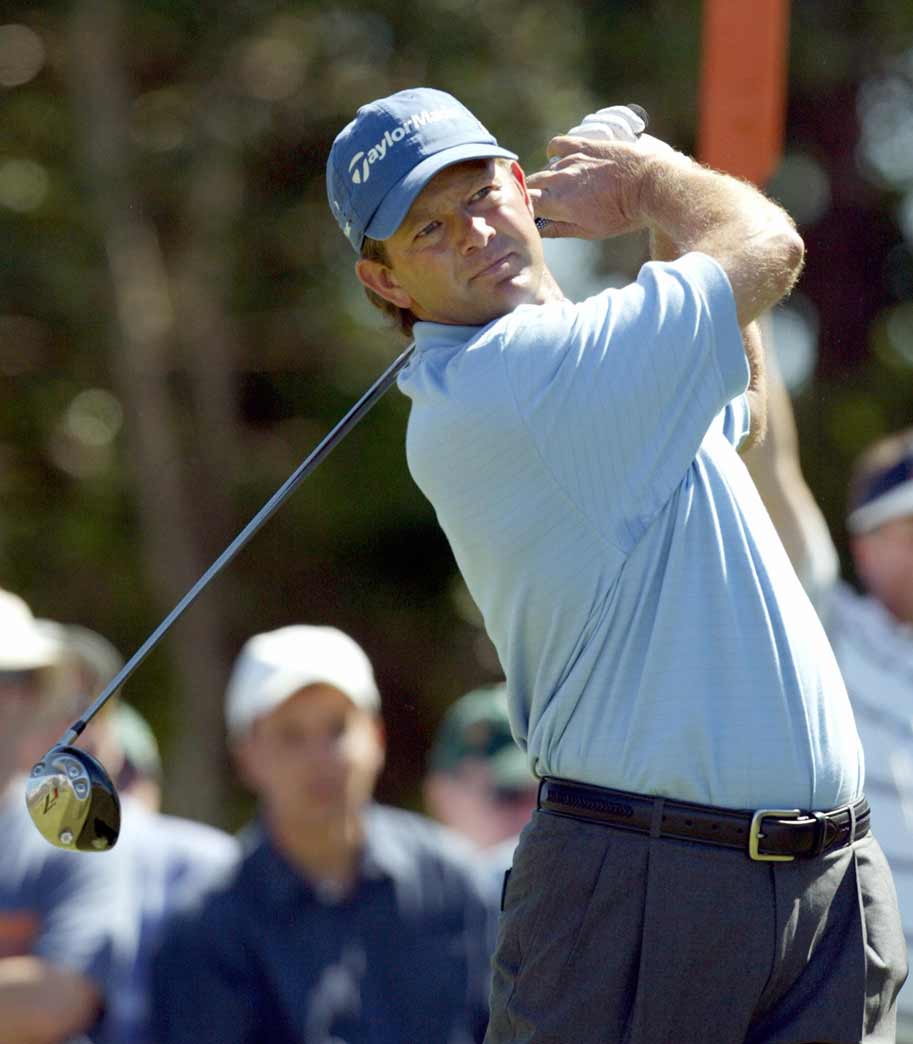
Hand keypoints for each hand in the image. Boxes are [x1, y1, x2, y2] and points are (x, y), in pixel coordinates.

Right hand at [528, 134, 687, 239]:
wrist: (650, 186)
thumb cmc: (624, 215)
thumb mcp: (590, 231)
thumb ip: (559, 229)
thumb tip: (539, 231)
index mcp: (560, 203)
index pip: (526, 204)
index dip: (524, 210)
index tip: (529, 217)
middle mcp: (560, 179)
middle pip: (531, 185)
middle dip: (532, 195)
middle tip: (541, 204)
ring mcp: (571, 159)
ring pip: (546, 169)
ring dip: (547, 179)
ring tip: (559, 188)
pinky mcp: (584, 144)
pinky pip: (557, 144)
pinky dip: (553, 152)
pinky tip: (558, 159)